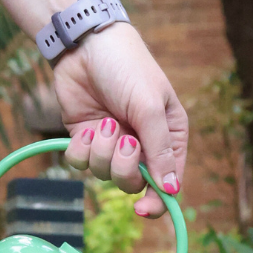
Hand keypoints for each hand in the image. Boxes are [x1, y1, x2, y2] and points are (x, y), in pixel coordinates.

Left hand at [58, 24, 187, 217]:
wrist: (84, 42)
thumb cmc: (127, 68)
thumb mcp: (150, 108)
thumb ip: (160, 151)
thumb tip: (171, 190)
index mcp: (169, 140)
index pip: (168, 184)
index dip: (157, 202)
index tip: (142, 210)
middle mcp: (142, 147)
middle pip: (134, 185)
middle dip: (124, 167)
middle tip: (123, 140)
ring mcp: (113, 145)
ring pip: (105, 175)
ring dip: (102, 152)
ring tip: (103, 123)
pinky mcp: (86, 139)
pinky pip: (81, 164)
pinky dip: (81, 149)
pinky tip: (87, 127)